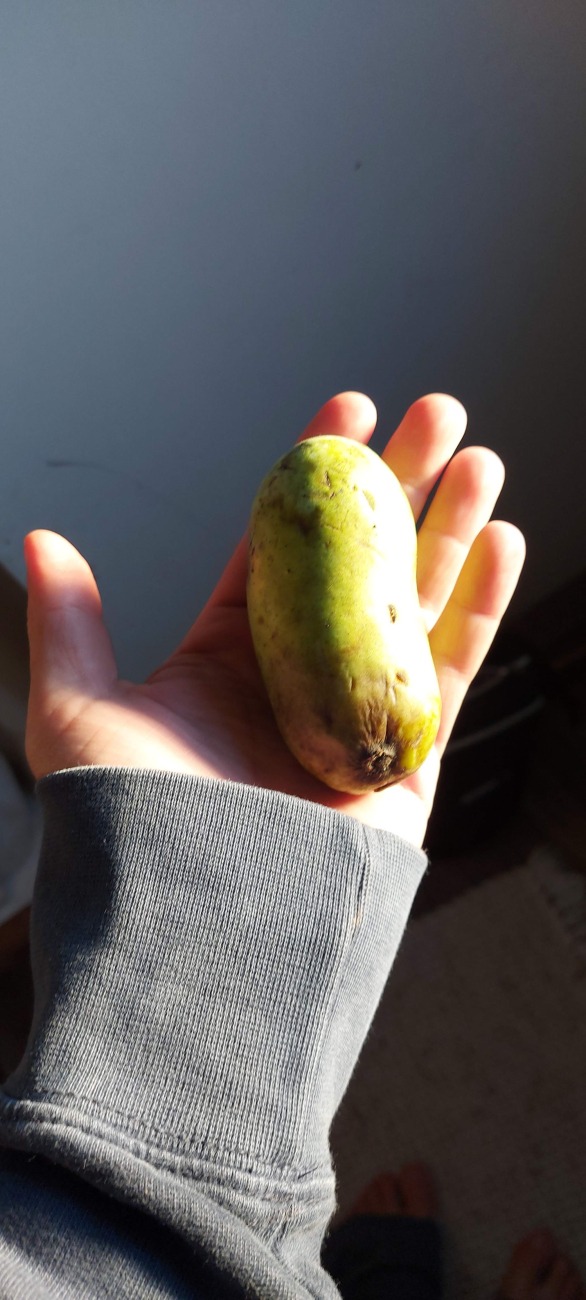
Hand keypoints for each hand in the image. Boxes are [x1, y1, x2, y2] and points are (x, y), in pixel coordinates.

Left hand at [23, 392, 524, 847]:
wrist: (195, 927)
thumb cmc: (129, 827)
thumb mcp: (80, 709)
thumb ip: (73, 622)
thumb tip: (42, 540)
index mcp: (229, 658)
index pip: (283, 545)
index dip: (316, 475)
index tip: (347, 412)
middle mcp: (299, 679)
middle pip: (363, 562)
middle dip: (402, 484)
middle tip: (435, 416)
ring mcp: (358, 714)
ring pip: (417, 603)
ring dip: (453, 529)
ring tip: (479, 461)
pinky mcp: (408, 757)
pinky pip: (452, 670)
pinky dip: (481, 606)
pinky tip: (501, 540)